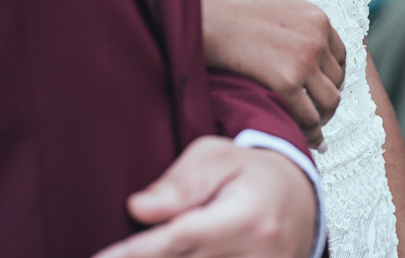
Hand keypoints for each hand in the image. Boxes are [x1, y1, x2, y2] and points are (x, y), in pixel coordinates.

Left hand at [91, 136, 315, 257]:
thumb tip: (138, 208)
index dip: (137, 254)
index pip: (181, 240)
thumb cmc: (251, 174)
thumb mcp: (219, 157)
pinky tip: (171, 256)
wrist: (299, 202)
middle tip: (106, 254)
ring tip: (134, 249)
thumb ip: (180, 182)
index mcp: (245, 218)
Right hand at [200, 0, 344, 147]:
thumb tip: (298, 58)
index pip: (340, 57)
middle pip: (337, 83)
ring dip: (320, 119)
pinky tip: (299, 136)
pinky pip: (308, 117)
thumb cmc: (232, 10)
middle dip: (326, 102)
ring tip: (309, 130)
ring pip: (329, 103)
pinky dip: (307, 131)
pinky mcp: (286, 82)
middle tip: (315, 117)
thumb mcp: (276, 10)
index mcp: (317, 18)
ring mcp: (304, 61)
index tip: (322, 92)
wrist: (210, 12)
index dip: (333, 79)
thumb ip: (294, 31)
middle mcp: (317, 39)